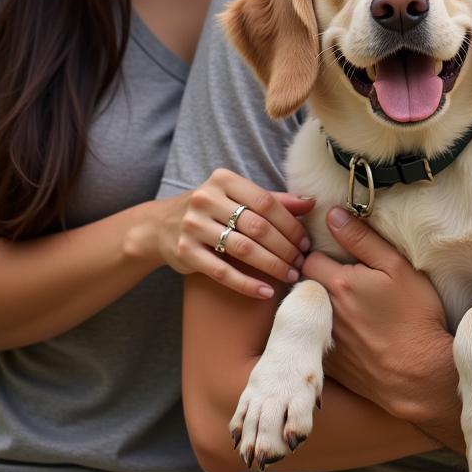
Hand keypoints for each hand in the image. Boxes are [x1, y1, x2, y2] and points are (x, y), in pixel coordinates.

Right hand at [153, 169, 312, 297]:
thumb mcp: (238, 197)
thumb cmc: (212, 209)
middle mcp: (206, 199)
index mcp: (223, 180)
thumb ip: (273, 200)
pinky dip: (247, 284)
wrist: (160, 225)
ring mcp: (192, 225)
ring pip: (243, 249)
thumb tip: (311, 202)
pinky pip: (222, 272)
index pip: (266, 202)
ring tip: (290, 276)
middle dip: (285, 247)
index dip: (290, 224)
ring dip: (272, 265)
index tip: (305, 242)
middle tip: (301, 262)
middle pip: (257, 226)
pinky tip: (265, 292)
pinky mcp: (184, 252)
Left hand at [301, 207, 453, 417]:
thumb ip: (362, 239)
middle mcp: (323, 311)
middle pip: (306, 285)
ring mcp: (322, 340)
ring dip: (322, 307)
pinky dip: (326, 334)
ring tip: (351, 309)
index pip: (310, 257)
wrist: (420, 374)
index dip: (325, 254)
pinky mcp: (327, 364)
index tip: (341, 259)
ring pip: (310, 313)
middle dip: (320, 280)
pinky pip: (315, 340)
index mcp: (337, 283)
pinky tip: (352, 335)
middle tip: (347, 283)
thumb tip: (333, 215)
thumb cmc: (415, 317)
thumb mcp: (397, 268)